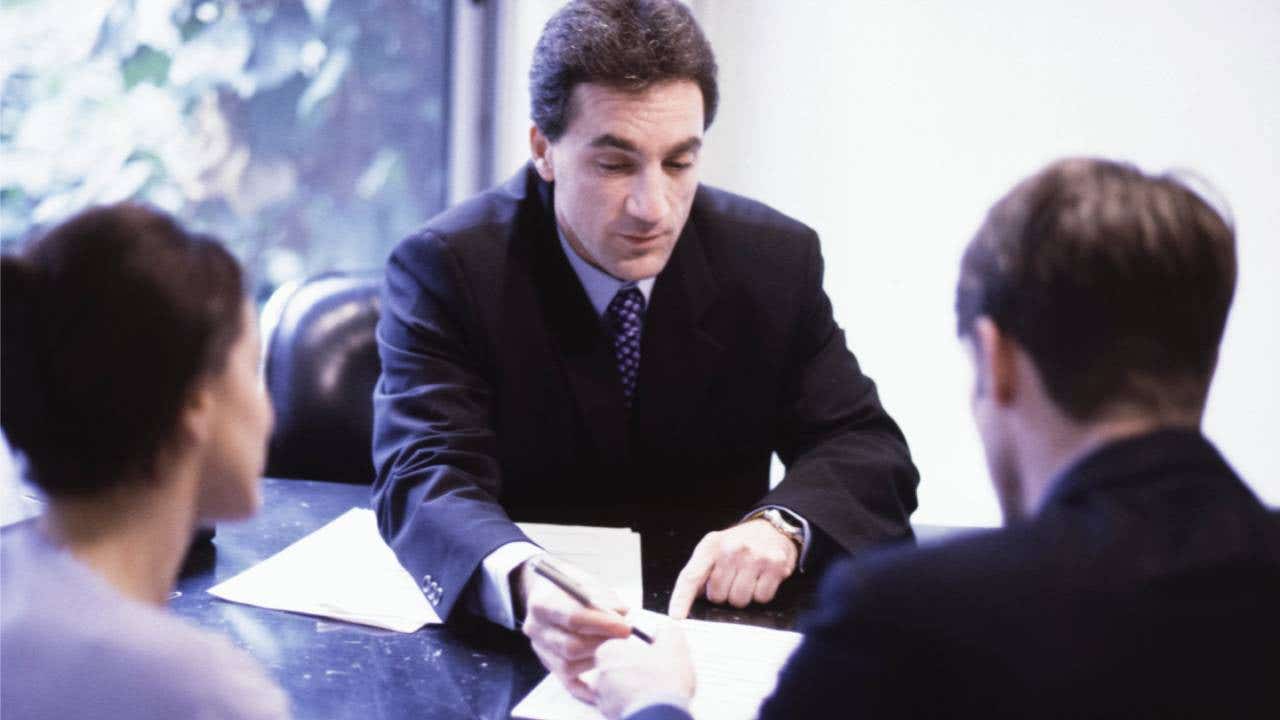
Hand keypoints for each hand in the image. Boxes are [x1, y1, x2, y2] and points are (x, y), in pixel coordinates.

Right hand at [518, 558, 631, 702]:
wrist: (546, 591)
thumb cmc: (569, 585)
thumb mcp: (584, 580)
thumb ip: (602, 596)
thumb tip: (623, 614)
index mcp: (542, 603)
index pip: (573, 618)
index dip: (602, 624)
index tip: (625, 626)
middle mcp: (536, 628)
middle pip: (571, 646)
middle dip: (603, 643)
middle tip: (625, 637)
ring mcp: (540, 648)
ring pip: (570, 665)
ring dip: (598, 658)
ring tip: (616, 647)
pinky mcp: (548, 663)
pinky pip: (567, 682)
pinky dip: (586, 688)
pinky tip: (603, 686)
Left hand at [592, 623, 694, 719]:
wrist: (661, 716)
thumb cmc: (663, 681)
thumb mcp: (673, 643)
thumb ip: (666, 630)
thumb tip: (664, 630)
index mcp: (607, 651)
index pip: (620, 643)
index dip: (640, 648)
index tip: (654, 652)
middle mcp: (599, 676)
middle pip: (619, 666)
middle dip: (636, 668)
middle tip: (657, 671)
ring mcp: (603, 699)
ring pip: (619, 687)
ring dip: (634, 687)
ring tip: (656, 690)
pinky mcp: (611, 717)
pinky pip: (622, 706)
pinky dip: (634, 704)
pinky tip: (650, 703)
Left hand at [667, 519, 797, 617]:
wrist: (773, 528)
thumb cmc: (739, 542)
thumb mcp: (714, 547)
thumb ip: (700, 570)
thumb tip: (688, 600)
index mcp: (711, 545)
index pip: (691, 576)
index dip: (681, 599)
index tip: (676, 616)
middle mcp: (732, 549)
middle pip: (717, 596)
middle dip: (722, 593)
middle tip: (731, 578)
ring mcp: (755, 557)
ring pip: (739, 601)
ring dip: (741, 595)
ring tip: (746, 577)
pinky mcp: (776, 566)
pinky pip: (761, 598)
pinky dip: (760, 593)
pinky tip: (760, 578)